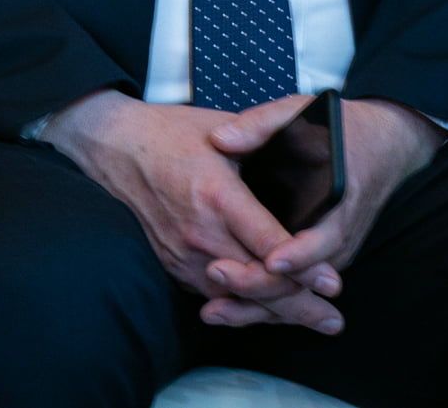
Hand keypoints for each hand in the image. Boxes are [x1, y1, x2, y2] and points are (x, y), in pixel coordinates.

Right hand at [43, 91, 344, 334]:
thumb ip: (262, 142)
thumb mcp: (221, 127)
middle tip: (333, 319)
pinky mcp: (172, 264)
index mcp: (216, 195)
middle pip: (257, 283)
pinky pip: (213, 293)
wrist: (114, 146)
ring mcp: (182, 253)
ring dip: (275, 312)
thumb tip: (307, 146)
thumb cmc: (170, 132)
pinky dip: (245, 305)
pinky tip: (271, 312)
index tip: (333, 282)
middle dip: (299, 305)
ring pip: (237, 297)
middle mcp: (199, 232)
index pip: (269, 244)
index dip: (304, 268)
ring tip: (313, 320)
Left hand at [206, 99, 445, 316]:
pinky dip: (264, 303)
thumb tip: (220, 139)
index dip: (298, 253)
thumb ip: (263, 124)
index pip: (324, 238)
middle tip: (217, 273)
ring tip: (213, 308)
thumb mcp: (303, 112)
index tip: (270, 260)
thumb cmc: (341, 128)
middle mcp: (341, 235)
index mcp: (342, 199)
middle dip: (261, 284)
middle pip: (305, 278)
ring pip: (297, 293)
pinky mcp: (322, 261)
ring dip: (257, 304)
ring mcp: (333, 253)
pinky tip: (226, 308)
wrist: (385, 145)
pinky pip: (295, 290)